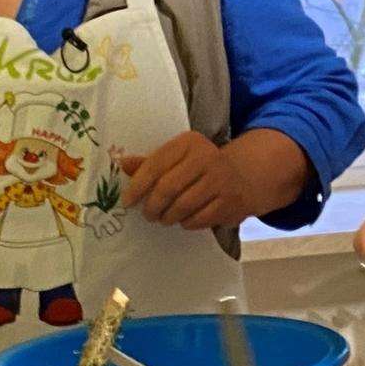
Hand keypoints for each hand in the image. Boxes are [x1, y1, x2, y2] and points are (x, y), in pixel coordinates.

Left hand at [116, 131, 247, 230]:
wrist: (243, 175)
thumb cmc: (200, 167)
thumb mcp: (178, 157)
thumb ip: (150, 162)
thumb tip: (121, 163)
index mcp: (189, 142)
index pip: (156, 164)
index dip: (138, 185)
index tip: (128, 201)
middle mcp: (207, 157)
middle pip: (168, 188)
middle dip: (152, 206)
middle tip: (147, 214)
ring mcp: (220, 180)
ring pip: (183, 206)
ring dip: (168, 217)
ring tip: (163, 218)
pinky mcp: (230, 202)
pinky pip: (199, 219)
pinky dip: (187, 223)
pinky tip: (184, 220)